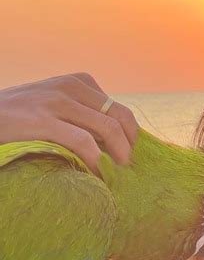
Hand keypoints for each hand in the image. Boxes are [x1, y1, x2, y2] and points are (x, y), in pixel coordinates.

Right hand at [0, 73, 137, 174]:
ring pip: (108, 130)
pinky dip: (97, 163)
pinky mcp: (42, 120)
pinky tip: (98, 177)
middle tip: (128, 172)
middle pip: (121, 118)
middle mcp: (71, 86)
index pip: (119, 110)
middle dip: (130, 147)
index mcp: (78, 82)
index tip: (128, 160)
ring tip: (117, 177)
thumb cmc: (17, 118)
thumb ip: (80, 115)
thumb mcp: (53, 106)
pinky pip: (84, 143)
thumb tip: (114, 144)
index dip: (130, 138)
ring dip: (119, 157)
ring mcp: (56, 101)